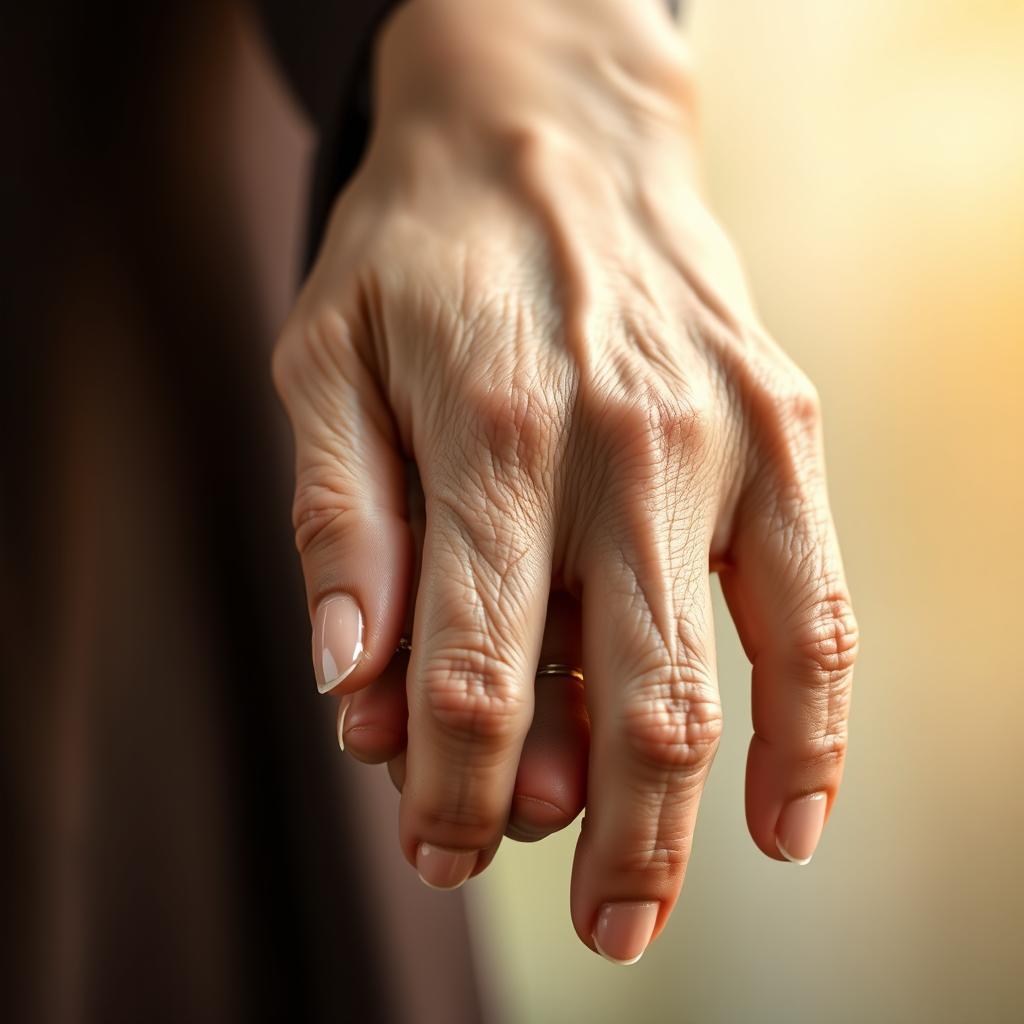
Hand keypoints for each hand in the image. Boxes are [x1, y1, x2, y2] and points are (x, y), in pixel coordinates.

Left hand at [272, 0, 857, 962]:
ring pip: (715, 679)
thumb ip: (342, 522)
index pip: (470, 675)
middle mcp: (621, 449)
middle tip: (569, 923)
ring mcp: (719, 442)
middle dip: (578, 838)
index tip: (432, 843)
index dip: (447, 788)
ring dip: (682, 820)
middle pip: (610, 704)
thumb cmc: (422, 253)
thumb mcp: (325, 362)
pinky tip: (791, 817)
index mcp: (491, 436)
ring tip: (644, 911)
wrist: (550, 130)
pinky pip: (817, 608)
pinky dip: (812, 729)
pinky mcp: (783, 431)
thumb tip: (351, 684)